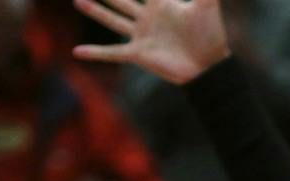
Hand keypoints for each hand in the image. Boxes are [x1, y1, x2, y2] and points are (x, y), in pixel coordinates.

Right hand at [74, 0, 229, 82]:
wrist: (211, 66)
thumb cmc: (212, 34)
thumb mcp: (206, 5)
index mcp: (160, 4)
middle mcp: (147, 18)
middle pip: (121, 0)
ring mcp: (142, 36)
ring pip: (112, 20)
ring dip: (95, 11)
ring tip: (79, 1)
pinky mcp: (139, 54)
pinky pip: (113, 53)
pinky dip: (95, 53)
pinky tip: (77, 51)